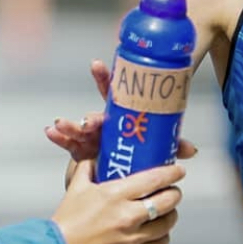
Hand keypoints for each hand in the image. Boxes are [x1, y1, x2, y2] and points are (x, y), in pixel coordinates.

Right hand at [44, 60, 199, 162]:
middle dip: (91, 115)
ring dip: (71, 126)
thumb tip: (192, 149)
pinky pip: (68, 145)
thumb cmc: (136, 157)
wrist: (118, 179)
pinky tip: (50, 132)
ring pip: (80, 130)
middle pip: (96, 114)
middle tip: (91, 119)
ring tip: (61, 123)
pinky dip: (59, 138)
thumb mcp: (153, 150)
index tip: (96, 63)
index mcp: (120, 119)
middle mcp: (104, 124)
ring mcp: (91, 138)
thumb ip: (169, 148)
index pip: (113, 95)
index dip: (105, 79)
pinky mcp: (81, 154)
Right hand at [51, 159, 184, 243]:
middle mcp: (127, 215)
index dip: (172, 173)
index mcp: (115, 194)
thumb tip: (96, 156)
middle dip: (174, 193)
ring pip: (167, 222)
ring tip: (167, 210)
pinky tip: (158, 231)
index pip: (155, 179)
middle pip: (168, 200)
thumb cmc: (67, 220)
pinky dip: (163, 236)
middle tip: (172, 190)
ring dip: (171, 214)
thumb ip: (89, 167)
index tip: (178, 171)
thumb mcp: (77, 186)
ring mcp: (132, 236)